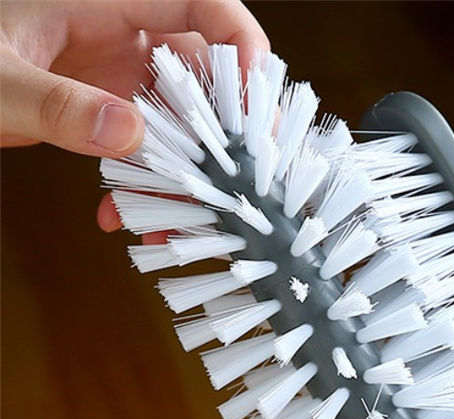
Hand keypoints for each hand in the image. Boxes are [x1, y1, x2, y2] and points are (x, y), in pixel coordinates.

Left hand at [0, 0, 268, 231]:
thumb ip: (56, 104)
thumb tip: (128, 133)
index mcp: (105, 0)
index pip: (201, 5)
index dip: (242, 46)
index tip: (255, 99)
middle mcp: (122, 34)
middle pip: (205, 76)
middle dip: (226, 133)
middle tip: (242, 180)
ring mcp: (116, 74)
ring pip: (182, 122)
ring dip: (183, 176)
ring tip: (173, 220)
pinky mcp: (104, 108)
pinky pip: (147, 147)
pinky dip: (145, 186)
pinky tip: (124, 216)